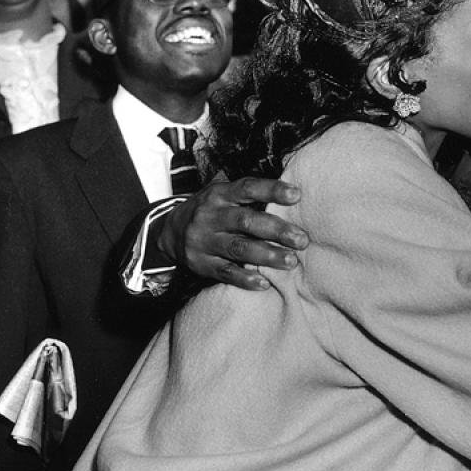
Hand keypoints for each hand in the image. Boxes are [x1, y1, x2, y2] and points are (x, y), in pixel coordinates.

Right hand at [158, 178, 309, 290]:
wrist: (169, 231)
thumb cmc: (212, 211)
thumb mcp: (224, 195)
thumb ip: (251, 195)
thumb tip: (295, 195)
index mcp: (220, 194)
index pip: (247, 188)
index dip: (272, 190)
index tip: (297, 195)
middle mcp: (210, 216)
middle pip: (246, 221)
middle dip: (277, 230)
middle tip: (301, 239)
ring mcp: (204, 241)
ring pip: (238, 248)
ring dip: (267, 255)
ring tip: (291, 261)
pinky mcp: (201, 263)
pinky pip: (225, 272)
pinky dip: (245, 278)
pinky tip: (264, 283)